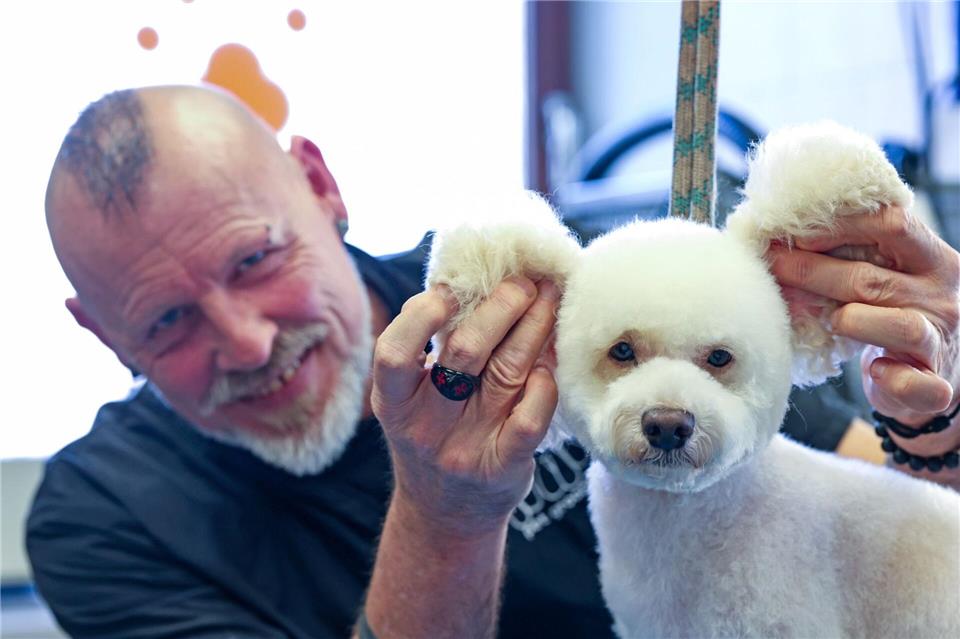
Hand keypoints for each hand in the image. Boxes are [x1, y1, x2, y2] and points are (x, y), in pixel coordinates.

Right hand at [372, 276, 559, 536]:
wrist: (446, 513)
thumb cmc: (433, 434)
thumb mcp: (412, 399)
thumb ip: (430, 351)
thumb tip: (472, 282)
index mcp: (394, 402)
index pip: (394, 354)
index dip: (421, 316)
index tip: (450, 290)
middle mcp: (425, 426)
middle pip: (465, 353)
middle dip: (500, 308)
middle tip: (523, 283)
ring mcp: (466, 447)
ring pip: (506, 374)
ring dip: (533, 328)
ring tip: (548, 298)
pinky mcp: (503, 465)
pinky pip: (531, 417)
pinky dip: (543, 384)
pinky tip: (549, 363)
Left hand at [770, 205, 959, 449]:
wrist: (933, 370)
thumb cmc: (894, 313)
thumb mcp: (887, 275)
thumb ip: (852, 257)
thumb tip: (782, 242)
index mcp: (933, 259)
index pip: (894, 224)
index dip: (841, 225)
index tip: (795, 233)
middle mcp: (942, 297)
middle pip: (873, 279)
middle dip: (813, 272)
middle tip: (773, 266)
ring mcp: (939, 341)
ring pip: (899, 326)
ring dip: (848, 320)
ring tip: (826, 320)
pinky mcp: (935, 385)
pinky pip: (916, 383)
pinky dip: (893, 379)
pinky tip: (876, 371)